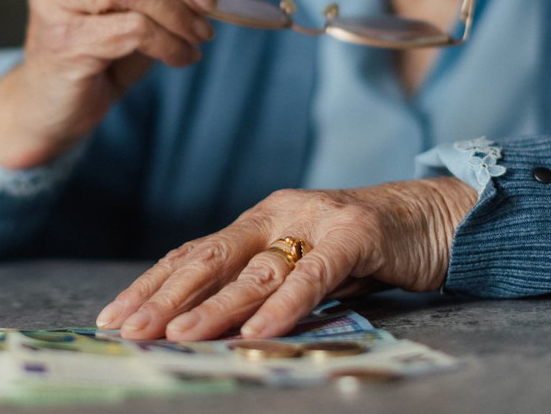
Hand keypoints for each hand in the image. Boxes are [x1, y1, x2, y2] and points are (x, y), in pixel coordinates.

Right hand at [0, 0, 214, 168]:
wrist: (52, 102)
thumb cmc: (96, 46)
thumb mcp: (126, 1)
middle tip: (207, 4)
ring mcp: (51, 0)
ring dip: (175, 12)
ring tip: (198, 34)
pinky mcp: (61, 40)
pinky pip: (130, 30)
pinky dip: (167, 43)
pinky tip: (180, 57)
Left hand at [95, 177, 477, 340]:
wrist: (435, 219)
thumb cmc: (364, 251)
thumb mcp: (303, 267)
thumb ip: (261, 288)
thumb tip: (202, 325)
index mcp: (258, 220)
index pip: (193, 254)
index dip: (151, 284)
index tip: (114, 316)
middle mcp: (278, 214)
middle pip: (209, 258)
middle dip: (164, 296)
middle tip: (128, 329)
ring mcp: (316, 221)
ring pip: (254, 269)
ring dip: (213, 307)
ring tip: (176, 335)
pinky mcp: (355, 236)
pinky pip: (313, 276)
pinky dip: (283, 306)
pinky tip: (257, 332)